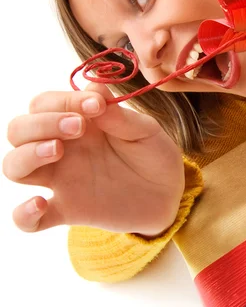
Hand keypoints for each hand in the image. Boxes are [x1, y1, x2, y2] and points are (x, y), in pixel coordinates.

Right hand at [3, 83, 184, 235]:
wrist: (169, 194)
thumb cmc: (154, 155)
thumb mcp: (145, 130)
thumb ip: (119, 114)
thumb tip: (94, 85)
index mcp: (80, 122)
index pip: (45, 103)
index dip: (63, 100)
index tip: (95, 106)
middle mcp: (63, 148)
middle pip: (19, 130)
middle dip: (40, 123)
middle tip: (78, 127)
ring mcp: (61, 180)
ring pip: (14, 165)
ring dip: (27, 154)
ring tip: (57, 150)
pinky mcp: (67, 211)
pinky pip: (27, 220)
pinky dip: (24, 215)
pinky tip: (42, 204)